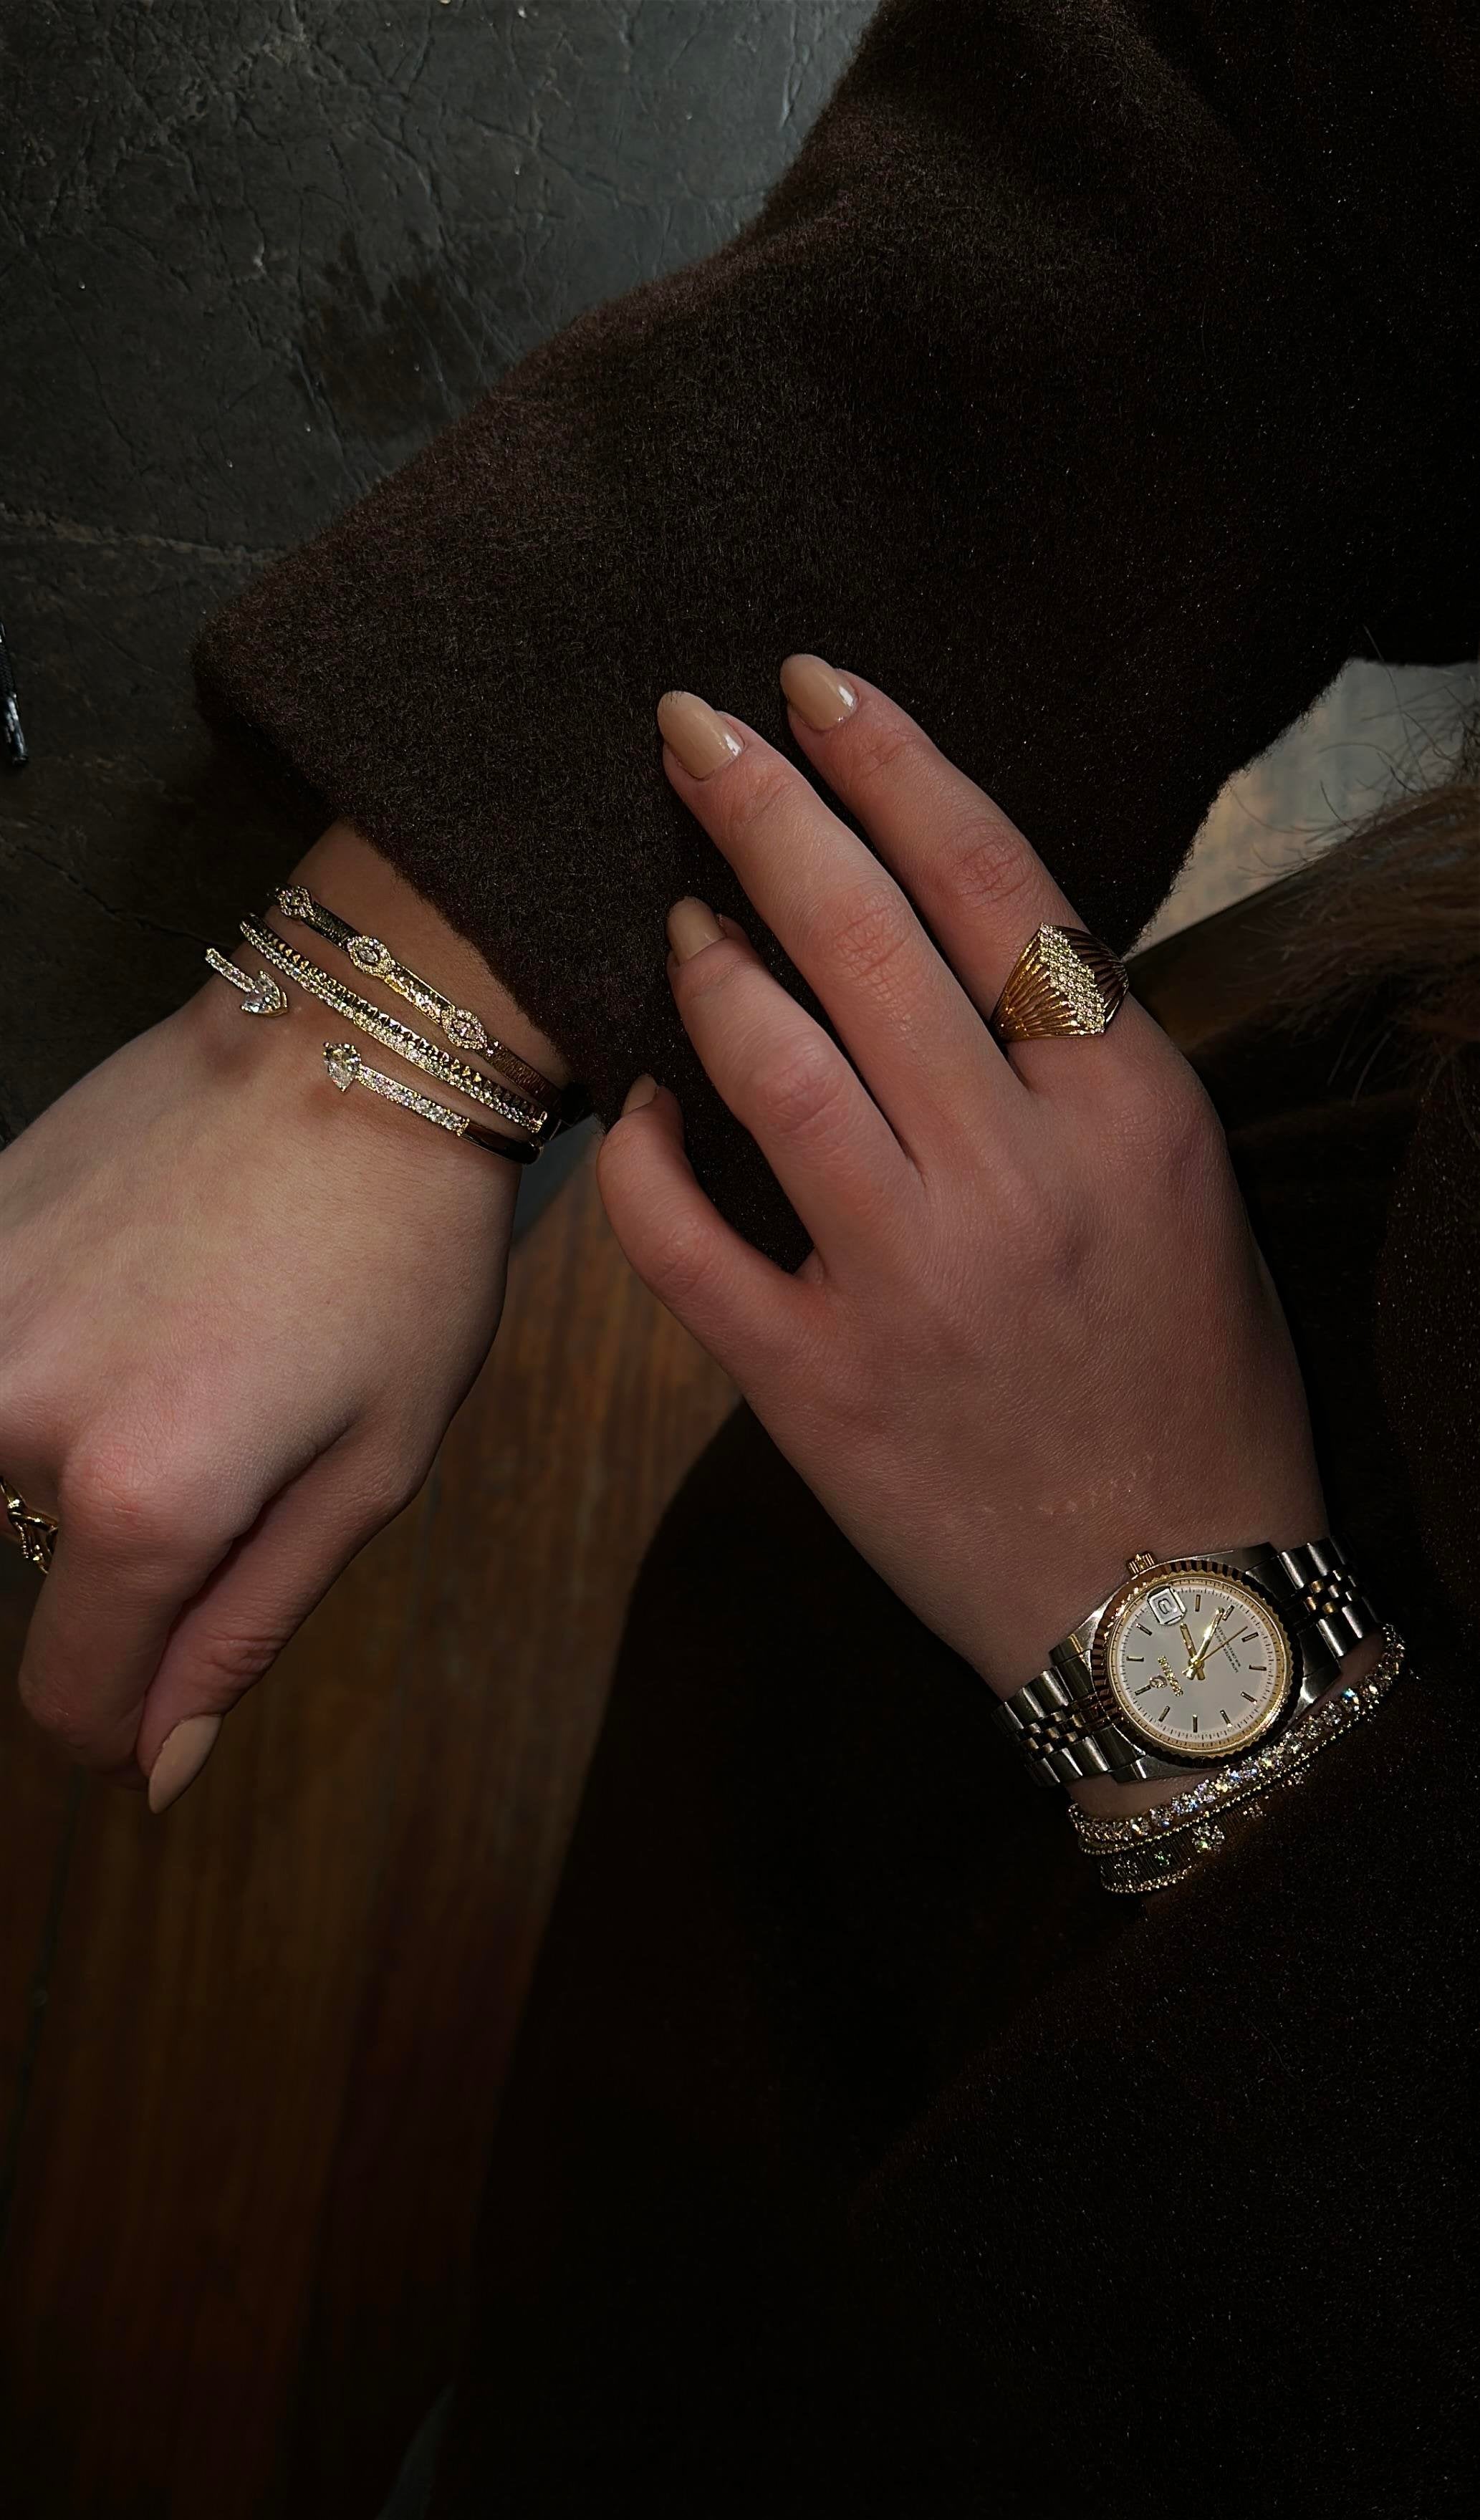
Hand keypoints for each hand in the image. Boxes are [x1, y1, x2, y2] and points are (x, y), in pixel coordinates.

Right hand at [0, 823, 557, 1807]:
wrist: (351, 1044)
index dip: (117, 1724)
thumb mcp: (371, 1468)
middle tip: (240, 1428)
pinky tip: (136, 1295)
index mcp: (142, 1496)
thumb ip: (245, 1626)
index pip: (71, 1696)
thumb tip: (153, 1771)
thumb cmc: (401, 1261)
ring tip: (190, 1348)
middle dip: (124, 1553)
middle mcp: (15, 1415)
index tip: (158, 1698)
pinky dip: (41, 1367)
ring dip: (70, 1453)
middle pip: (38, 1574)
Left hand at [599, 660, 1324, 1745]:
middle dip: (762, 805)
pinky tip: (637, 1100)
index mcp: (1125, 1112)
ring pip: (770, 1066)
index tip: (815, 683)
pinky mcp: (814, 1387)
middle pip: (864, 939)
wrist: (1172, 1601)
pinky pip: (684, 1244)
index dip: (891, 762)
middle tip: (688, 724)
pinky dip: (642, 1158)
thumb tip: (950, 925)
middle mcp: (1016, 1179)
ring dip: (707, 961)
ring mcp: (907, 1285)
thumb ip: (1077, 1056)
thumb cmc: (1191, 1381)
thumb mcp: (1183, 1186)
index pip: (992, 885)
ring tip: (680, 902)